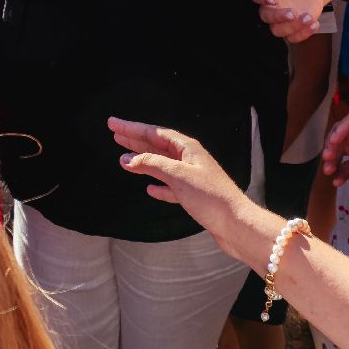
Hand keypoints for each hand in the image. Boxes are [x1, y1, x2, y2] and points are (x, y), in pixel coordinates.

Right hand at [109, 117, 253, 257]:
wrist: (236, 224)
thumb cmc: (210, 197)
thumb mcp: (178, 176)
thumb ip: (152, 164)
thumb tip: (127, 159)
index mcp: (187, 148)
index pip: (154, 133)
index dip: (132, 128)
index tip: (113, 124)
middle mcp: (189, 159)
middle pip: (156, 145)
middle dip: (135, 139)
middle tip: (114, 132)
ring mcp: (191, 177)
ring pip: (161, 164)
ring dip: (143, 160)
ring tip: (124, 157)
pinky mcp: (193, 196)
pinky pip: (170, 186)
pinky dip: (159, 186)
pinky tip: (149, 189)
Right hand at [249, 0, 324, 41]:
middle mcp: (271, 7)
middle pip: (266, 17)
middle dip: (278, 17)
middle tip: (293, 12)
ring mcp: (282, 19)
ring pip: (278, 31)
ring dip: (292, 27)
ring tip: (309, 18)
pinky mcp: (294, 28)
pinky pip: (293, 37)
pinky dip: (303, 34)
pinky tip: (315, 24)